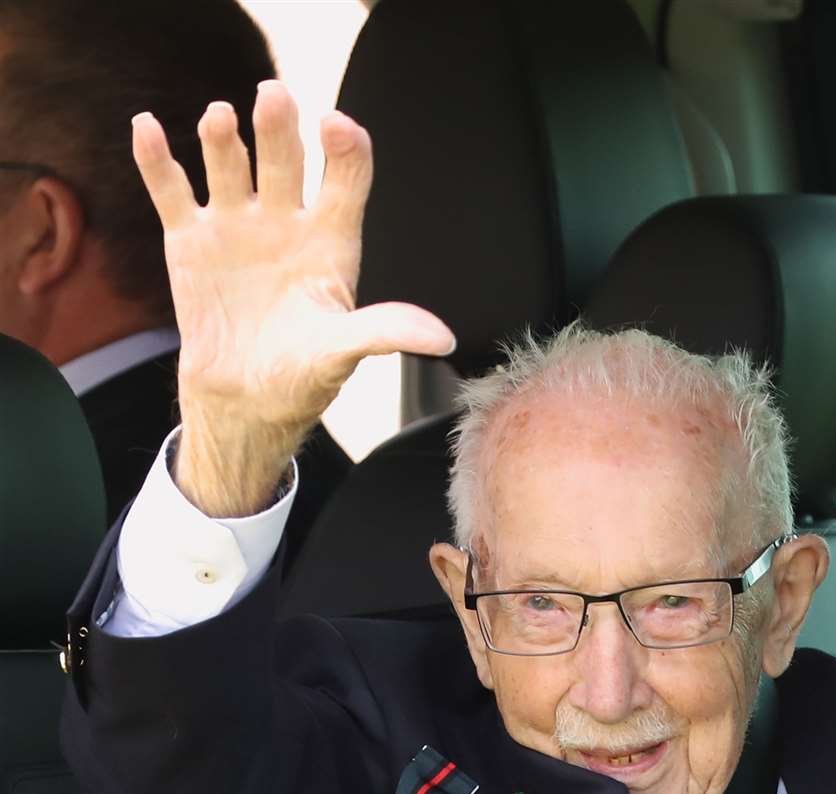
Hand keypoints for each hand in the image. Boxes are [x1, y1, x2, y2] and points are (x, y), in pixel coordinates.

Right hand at [131, 81, 454, 514]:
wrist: (244, 404)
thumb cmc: (302, 378)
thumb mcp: (344, 354)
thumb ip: (387, 333)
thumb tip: (442, 340)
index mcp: (332, 239)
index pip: (346, 176)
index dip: (344, 147)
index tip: (336, 128)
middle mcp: (286, 219)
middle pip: (286, 157)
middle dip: (279, 127)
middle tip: (274, 97)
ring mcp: (237, 223)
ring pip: (229, 163)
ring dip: (223, 137)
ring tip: (220, 119)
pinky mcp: (190, 239)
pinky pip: (172, 189)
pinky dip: (156, 158)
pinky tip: (145, 126)